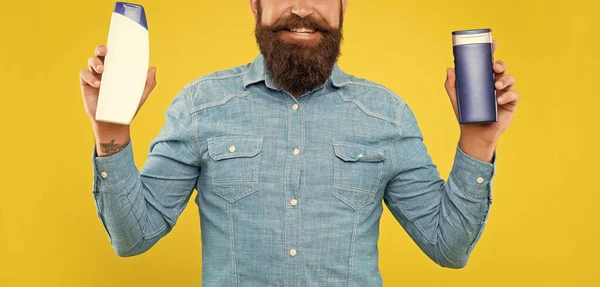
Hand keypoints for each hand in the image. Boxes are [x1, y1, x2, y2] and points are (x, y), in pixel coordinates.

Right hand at [79, 44, 156, 132]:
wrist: (115, 122)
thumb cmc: (127, 107)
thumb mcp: (140, 95)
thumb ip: (148, 83)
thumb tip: (153, 69)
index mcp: (116, 70)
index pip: (112, 54)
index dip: (111, 46)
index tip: (114, 44)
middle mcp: (104, 71)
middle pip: (99, 54)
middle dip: (100, 49)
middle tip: (105, 52)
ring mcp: (94, 77)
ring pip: (90, 62)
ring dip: (95, 62)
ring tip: (102, 70)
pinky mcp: (86, 86)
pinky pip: (84, 75)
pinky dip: (89, 77)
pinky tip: (97, 84)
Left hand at [444, 40, 519, 160]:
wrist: (474, 133)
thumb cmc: (465, 114)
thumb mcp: (456, 98)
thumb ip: (451, 85)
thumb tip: (450, 69)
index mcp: (483, 79)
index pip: (489, 62)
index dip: (492, 52)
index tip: (492, 43)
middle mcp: (495, 83)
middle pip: (502, 68)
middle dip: (500, 65)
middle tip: (494, 68)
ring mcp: (504, 92)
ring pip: (510, 79)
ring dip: (505, 79)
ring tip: (496, 85)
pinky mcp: (510, 103)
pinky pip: (513, 95)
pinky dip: (508, 95)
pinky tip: (499, 100)